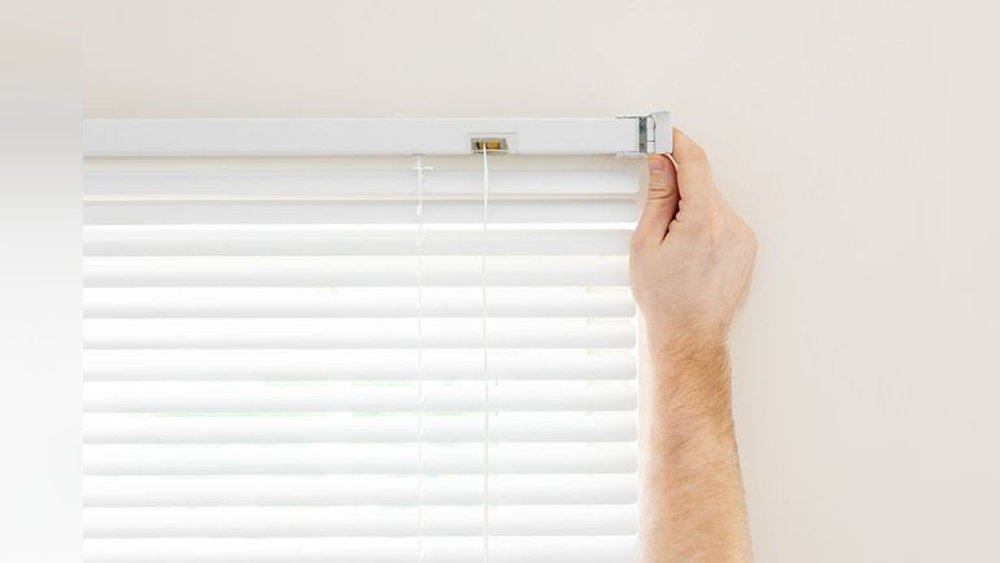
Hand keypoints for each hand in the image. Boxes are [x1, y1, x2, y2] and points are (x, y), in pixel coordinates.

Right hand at [629, 129, 756, 354]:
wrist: (690, 335)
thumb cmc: (666, 300)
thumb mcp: (646, 243)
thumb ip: (658, 197)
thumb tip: (661, 164)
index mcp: (703, 223)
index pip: (695, 163)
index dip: (678, 142)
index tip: (665, 134)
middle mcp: (730, 227)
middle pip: (703, 184)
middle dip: (678, 189)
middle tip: (658, 218)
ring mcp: (743, 237)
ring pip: (713, 202)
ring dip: (692, 209)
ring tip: (676, 247)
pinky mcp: (748, 247)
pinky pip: (724, 219)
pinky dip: (705, 224)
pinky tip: (691, 252)